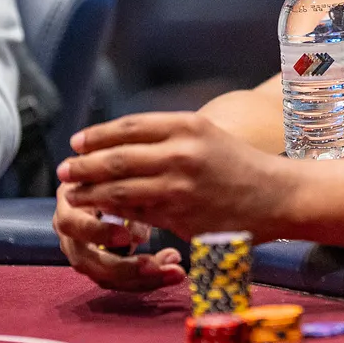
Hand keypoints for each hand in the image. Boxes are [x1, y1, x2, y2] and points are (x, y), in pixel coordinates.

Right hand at [53, 181, 185, 291]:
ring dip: (141, 279)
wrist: (102, 181)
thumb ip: (125, 195)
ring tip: (174, 272)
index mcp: (70, 208)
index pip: (75, 226)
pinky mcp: (101, 264)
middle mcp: (71, 235)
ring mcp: (85, 253)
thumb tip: (138, 237)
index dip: (99, 233)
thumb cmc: (110, 175)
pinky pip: (120, 279)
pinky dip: (145, 278)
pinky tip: (171, 270)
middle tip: (161, 266)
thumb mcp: (114, 177)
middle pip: (88, 263)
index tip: (127, 237)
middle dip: (126, 269)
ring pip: (105, 277)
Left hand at [57, 112, 295, 241]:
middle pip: (116, 158)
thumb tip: (120, 146)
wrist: (278, 196)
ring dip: (90, 192)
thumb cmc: (241, 165)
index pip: (129, 127)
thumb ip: (168, 139)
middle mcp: (182, 153)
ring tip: (74, 194)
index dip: (97, 134)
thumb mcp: (207, 136)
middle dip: (84, 165)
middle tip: (65, 169)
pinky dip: (115, 214)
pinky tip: (103, 213)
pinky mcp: (180, 217)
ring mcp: (179, 187)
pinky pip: (137, 214)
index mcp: (189, 126)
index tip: (77, 141)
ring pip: (119, 189)